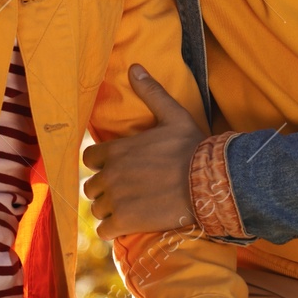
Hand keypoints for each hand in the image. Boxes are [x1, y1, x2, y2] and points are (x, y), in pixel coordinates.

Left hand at [82, 64, 205, 239]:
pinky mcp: (125, 222)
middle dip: (104, 188)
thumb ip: (150, 92)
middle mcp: (110, 175)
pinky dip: (112, 230)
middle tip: (124, 190)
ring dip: (108, 209)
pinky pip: (104, 231)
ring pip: (96, 208)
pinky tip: (127, 225)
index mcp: (116, 150)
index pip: (88, 159)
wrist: (210, 182)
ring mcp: (116, 200)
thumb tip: (135, 67)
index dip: (100, 164)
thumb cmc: (191, 147)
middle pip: (90, 186)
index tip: (115, 168)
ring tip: (128, 208)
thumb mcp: (173, 115)